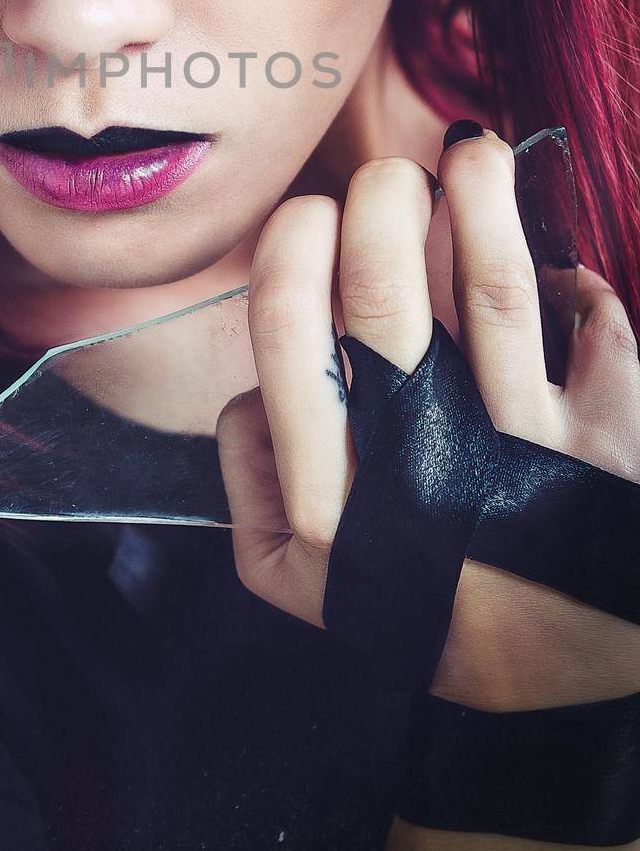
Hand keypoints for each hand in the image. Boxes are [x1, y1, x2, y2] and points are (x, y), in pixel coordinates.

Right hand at [216, 126, 639, 711]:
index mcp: (328, 500)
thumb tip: (257, 382)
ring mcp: (525, 461)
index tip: (309, 212)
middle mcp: (422, 471)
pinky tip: (560, 260)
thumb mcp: (293, 579)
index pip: (289, 330)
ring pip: (496, 293)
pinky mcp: (614, 455)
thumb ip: (247, 475)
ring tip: (470, 153)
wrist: (553, 696)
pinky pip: (600, 335)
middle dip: (380, 202)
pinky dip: (577, 282)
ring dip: (478, 202)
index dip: (294, 245)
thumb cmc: (415, 609)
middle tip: (391, 176)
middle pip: (385, 292)